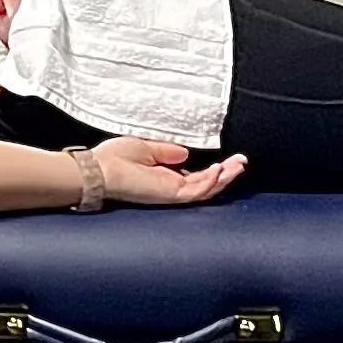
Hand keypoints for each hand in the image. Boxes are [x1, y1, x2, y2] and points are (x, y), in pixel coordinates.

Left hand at [84, 137, 248, 207]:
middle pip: (206, 184)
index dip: (213, 169)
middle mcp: (170, 187)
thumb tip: (185, 152)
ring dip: (225, 177)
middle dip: (226, 174)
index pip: (194, 176)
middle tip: (242, 163)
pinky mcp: (171, 194)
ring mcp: (172, 193)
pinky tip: (221, 169)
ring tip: (239, 165)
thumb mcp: (146, 148)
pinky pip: (197, 190)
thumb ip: (166, 152)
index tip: (228, 159)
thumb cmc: (114, 159)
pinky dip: (211, 180)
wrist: (99, 170)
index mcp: (164, 177)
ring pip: (206, 189)